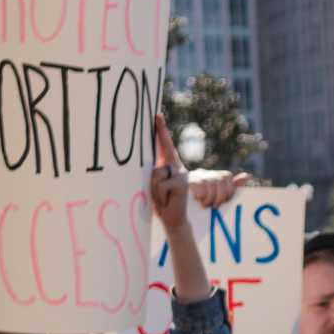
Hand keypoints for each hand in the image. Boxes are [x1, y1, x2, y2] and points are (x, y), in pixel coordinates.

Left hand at [146, 115, 193, 230]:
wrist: (173, 219)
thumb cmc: (160, 201)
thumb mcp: (153, 184)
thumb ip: (153, 172)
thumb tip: (152, 167)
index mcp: (168, 165)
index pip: (164, 144)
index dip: (161, 129)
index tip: (156, 115)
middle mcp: (177, 166)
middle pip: (162, 151)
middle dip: (159, 138)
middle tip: (156, 120)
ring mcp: (181, 173)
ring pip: (156, 172)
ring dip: (153, 188)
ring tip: (160, 196)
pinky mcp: (181, 183)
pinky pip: (160, 184)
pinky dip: (159, 194)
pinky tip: (166, 200)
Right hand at [189, 168, 250, 211]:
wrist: (182, 217)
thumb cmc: (203, 210)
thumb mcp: (220, 199)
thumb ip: (232, 187)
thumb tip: (248, 175)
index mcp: (212, 177)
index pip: (225, 176)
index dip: (228, 189)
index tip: (225, 201)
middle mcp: (203, 173)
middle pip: (219, 178)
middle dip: (220, 195)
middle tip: (215, 206)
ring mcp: (193, 176)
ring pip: (210, 181)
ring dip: (210, 197)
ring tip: (205, 205)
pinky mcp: (185, 181)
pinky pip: (199, 184)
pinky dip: (201, 194)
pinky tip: (198, 200)